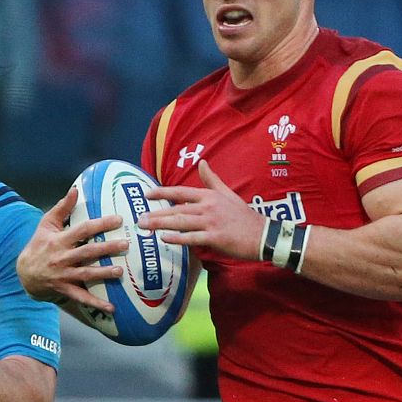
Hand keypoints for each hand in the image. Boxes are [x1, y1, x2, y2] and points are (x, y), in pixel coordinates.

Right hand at [15, 186, 126, 312]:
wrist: (24, 273)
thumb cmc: (39, 245)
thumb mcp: (46, 224)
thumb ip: (62, 207)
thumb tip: (76, 189)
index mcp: (59, 240)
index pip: (82, 230)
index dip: (100, 224)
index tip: (118, 220)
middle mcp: (62, 258)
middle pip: (87, 252)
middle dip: (107, 248)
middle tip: (125, 244)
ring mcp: (63, 275)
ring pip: (86, 274)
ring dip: (103, 274)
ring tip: (120, 272)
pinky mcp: (64, 290)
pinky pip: (81, 298)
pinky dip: (96, 304)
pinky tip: (111, 308)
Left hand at [141, 160, 264, 260]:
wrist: (264, 235)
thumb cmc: (244, 217)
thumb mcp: (228, 194)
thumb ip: (212, 180)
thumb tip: (203, 162)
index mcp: (210, 196)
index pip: (181, 192)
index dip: (162, 192)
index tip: (147, 194)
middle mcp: (209, 207)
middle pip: (177, 209)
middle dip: (156, 213)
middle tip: (138, 218)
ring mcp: (212, 222)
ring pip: (181, 222)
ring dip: (161, 224)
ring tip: (145, 227)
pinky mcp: (216, 237)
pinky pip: (193, 237)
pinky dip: (178, 238)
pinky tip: (165, 238)